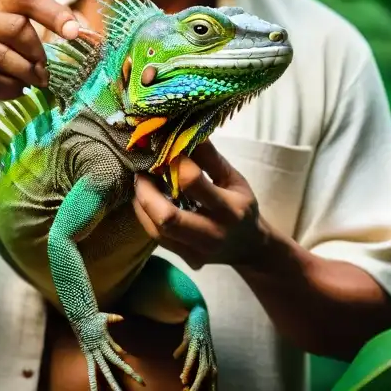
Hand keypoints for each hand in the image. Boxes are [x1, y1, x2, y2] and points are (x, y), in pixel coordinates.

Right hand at [0, 0, 80, 124]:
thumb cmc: (2, 72)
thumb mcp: (30, 51)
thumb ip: (53, 37)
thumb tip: (87, 32)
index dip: (55, 13)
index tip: (74, 33)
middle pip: (20, 25)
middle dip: (38, 52)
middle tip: (44, 71)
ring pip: (9, 48)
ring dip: (27, 71)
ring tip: (30, 81)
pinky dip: (12, 83)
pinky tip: (8, 88)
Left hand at [132, 141, 265, 269]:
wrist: (250, 247)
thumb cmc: (242, 205)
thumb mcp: (233, 178)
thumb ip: (209, 157)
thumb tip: (185, 130)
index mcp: (229, 209)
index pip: (192, 182)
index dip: (174, 163)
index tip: (165, 150)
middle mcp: (213, 234)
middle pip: (167, 217)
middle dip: (146, 191)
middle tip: (140, 171)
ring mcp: (198, 252)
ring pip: (157, 230)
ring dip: (142, 204)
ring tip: (141, 183)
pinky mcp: (186, 259)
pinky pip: (158, 239)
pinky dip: (146, 217)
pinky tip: (146, 201)